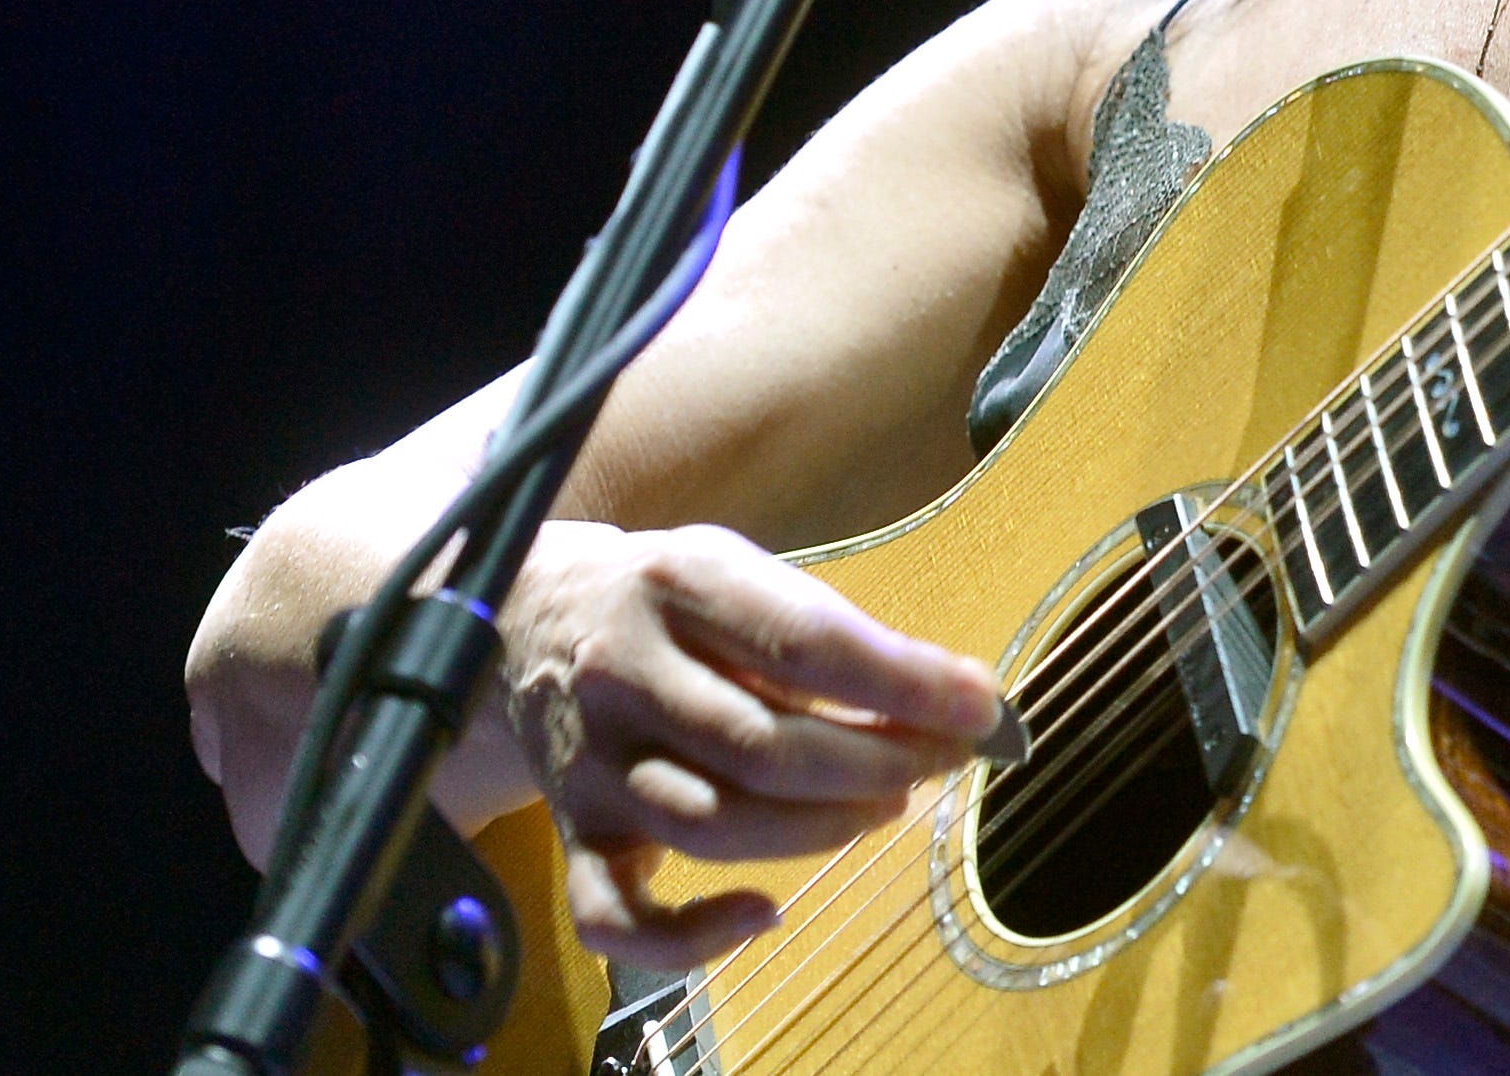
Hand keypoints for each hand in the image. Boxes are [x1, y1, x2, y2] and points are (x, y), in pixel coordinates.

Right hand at [500, 520, 1004, 967]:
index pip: (806, 644)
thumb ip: (828, 627)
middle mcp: (625, 674)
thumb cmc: (668, 602)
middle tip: (942, 761)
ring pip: (713, 825)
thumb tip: (951, 696)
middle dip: (878, 764)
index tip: (982, 707)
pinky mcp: (572, 835)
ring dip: (821, 830)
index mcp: (679, 585)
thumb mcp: (739, 570)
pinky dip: (692, 938)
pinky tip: (765, 913)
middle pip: (766, 746)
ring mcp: (593, 763)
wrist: (528, 623)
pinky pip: (615, 917)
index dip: (905, 686)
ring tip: (885, 806)